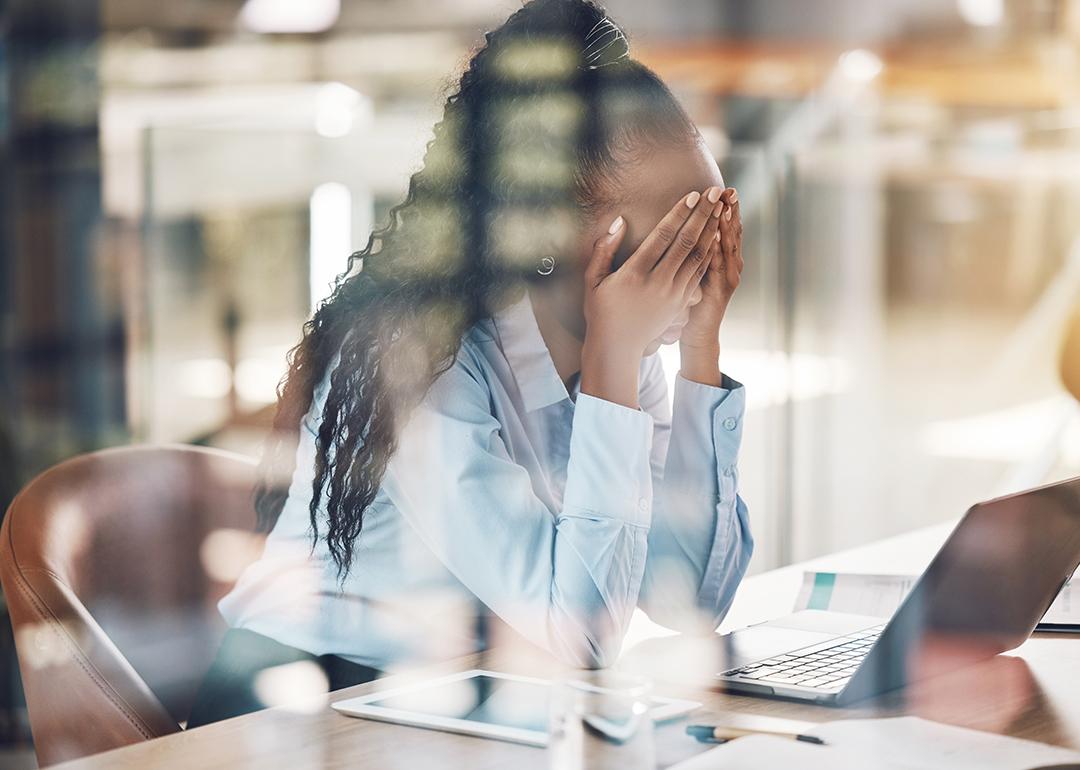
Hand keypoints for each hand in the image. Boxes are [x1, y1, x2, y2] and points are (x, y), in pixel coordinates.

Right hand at [580, 187, 723, 407]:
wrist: (617, 347)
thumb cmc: (601, 310)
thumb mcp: (593, 280)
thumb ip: (604, 249)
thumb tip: (619, 221)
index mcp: (635, 274)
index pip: (662, 237)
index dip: (679, 214)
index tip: (693, 195)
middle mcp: (658, 283)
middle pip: (686, 242)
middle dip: (703, 215)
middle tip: (716, 192)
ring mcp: (673, 294)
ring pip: (698, 257)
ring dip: (711, 230)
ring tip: (721, 209)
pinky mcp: (681, 302)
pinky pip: (699, 272)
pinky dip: (710, 252)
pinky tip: (716, 236)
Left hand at [682, 187, 742, 350]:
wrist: (697, 335)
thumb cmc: (691, 302)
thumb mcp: (696, 273)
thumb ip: (697, 252)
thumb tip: (692, 228)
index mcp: (724, 259)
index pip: (727, 228)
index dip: (728, 209)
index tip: (724, 188)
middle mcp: (730, 266)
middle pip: (732, 233)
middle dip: (731, 211)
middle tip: (729, 190)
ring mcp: (726, 279)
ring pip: (728, 248)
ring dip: (726, 226)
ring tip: (725, 205)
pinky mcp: (718, 292)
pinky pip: (716, 267)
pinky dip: (716, 251)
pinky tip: (714, 235)